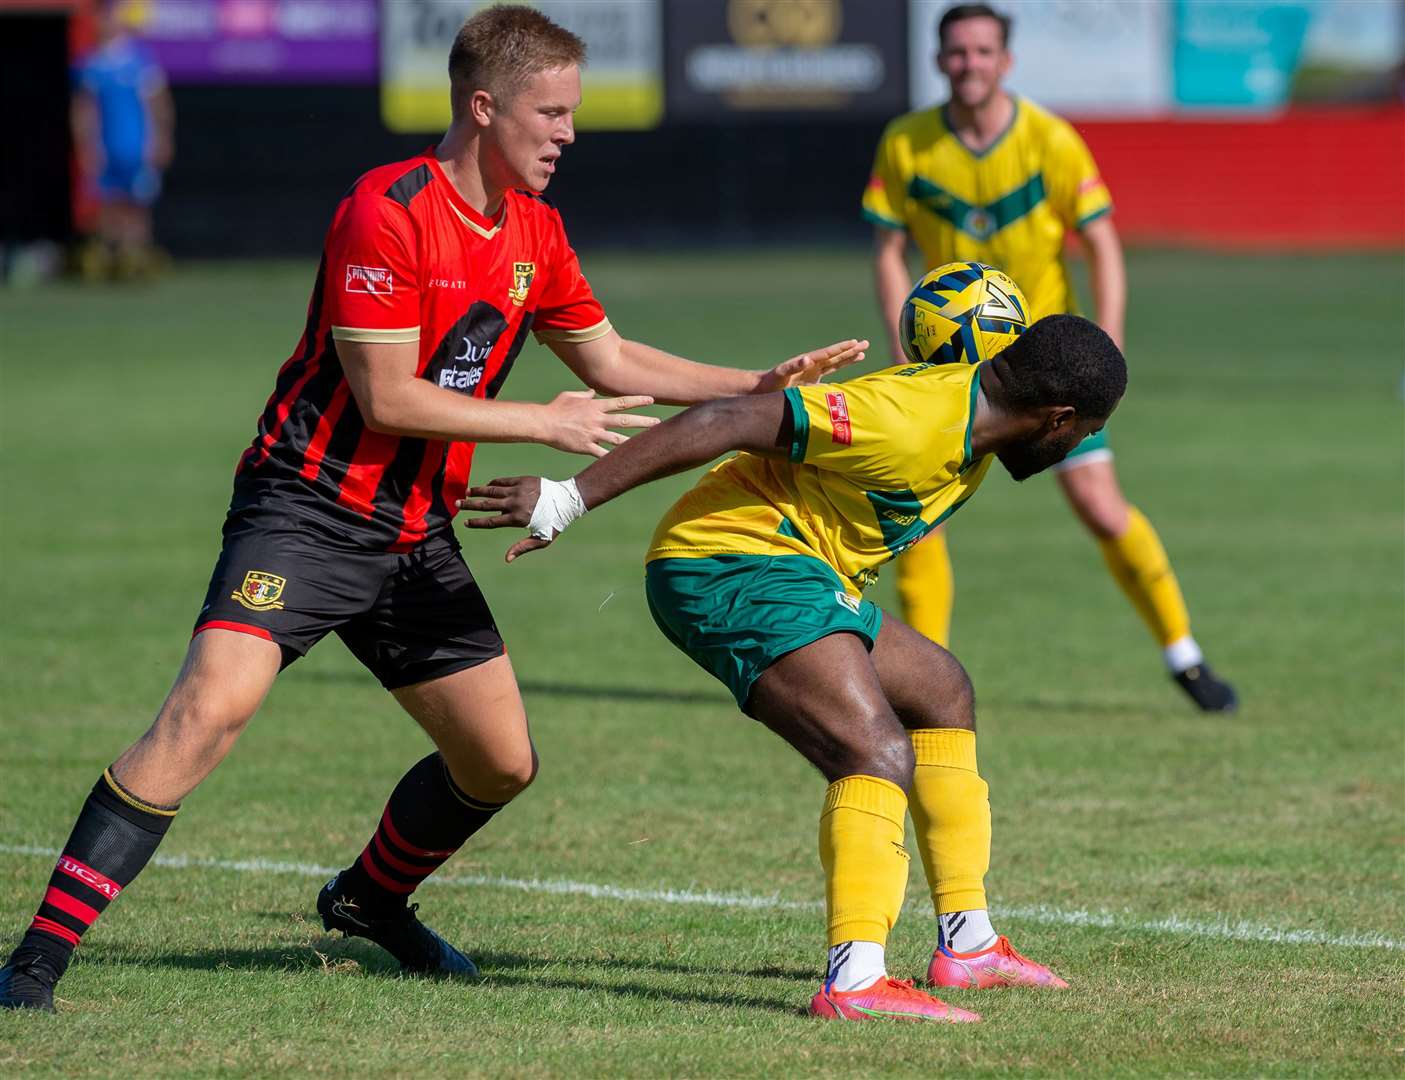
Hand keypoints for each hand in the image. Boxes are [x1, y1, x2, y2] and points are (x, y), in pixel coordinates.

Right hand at [459, 476, 553, 561]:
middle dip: (470, 505)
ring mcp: (517, 491)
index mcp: (517, 519)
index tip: (465, 523)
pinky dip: (493, 484)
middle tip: (457, 504)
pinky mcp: (522, 480)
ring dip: (478, 491)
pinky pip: (503, 481)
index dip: (476, 523)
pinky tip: (486, 487)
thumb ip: (523, 548)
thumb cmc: (555, 523)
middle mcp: (514, 504)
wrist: (567, 500)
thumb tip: (506, 559)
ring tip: (467, 492)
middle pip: (486, 505)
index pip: (491, 522)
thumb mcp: (541, 539)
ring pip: (492, 490)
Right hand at [540, 389, 657, 457]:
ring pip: (618, 438)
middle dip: (644, 422)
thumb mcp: (571, 396)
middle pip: (625, 420)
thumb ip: (585, 395)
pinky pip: (603, 454)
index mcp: (595, 406)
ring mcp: (593, 434)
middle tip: (658, 423)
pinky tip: (625, 463)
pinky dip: (613, 458)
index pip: (621, 402)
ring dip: (633, 441)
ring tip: (647, 444)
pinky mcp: (586, 446)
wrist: (544, 423)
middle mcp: (598, 419)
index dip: (638, 400)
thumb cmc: (556, 408)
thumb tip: (593, 392)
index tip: (651, 399)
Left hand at [753, 339, 868, 393]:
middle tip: (866, 342)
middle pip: (836, 356)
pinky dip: (840, 372)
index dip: (842, 349)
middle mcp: (813, 365)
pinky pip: (830, 375)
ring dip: (848, 358)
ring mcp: (813, 372)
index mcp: (808, 362)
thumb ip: (793, 366)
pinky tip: (848, 371)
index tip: (855, 342)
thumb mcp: (781, 373)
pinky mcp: (812, 381)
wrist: (764, 388)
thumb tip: (807, 359)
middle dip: (851, 350)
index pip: (829, 354)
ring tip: (862, 353)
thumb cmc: (772, 381)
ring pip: (836, 363)